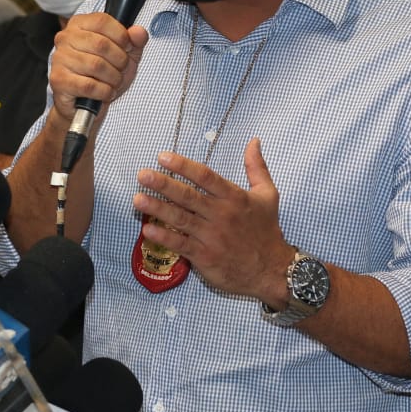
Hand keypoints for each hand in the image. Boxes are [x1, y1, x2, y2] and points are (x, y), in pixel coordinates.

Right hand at [47, 13, 147, 124]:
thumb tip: (138, 32)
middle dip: (120, 61)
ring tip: (113, 82)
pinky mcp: (58, 80)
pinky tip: (105, 92)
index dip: (121, 36)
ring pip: (96, 65)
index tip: (127, 48)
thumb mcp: (125, 55)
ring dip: (113, 78)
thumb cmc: (103, 76)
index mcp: (79, 25)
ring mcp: (59, 59)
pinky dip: (104, 92)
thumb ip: (135, 41)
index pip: (102, 21)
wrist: (84, 106)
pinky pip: (89, 85)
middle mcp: (65, 38)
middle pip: (101, 44)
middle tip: (121, 69)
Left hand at [133, 139, 292, 301]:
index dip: (183, 166)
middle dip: (163, 184)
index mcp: (234, 198)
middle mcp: (221, 215)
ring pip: (180, 219)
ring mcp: (212, 237)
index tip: (162, 157)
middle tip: (142, 175)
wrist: (272, 270)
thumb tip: (254, 141)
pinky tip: (147, 230)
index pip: (205, 177)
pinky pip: (180, 244)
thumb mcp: (268, 195)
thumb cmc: (267, 230)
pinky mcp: (205, 256)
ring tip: (138, 199)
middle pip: (188, 196)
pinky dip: (163, 237)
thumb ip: (257, 167)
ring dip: (157, 209)